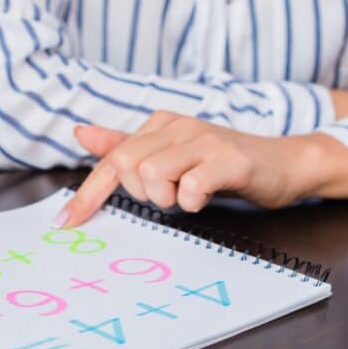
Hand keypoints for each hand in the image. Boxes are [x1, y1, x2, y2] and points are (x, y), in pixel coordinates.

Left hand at [57, 112, 347, 227]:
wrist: (283, 163)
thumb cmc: (223, 165)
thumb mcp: (171, 155)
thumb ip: (126, 146)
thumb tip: (81, 133)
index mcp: (160, 124)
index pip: (112, 159)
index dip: (86, 195)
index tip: (64, 224)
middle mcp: (178, 125)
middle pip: (127, 167)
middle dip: (140, 194)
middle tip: (168, 197)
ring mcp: (204, 139)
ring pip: (152, 175)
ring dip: (166, 199)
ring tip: (188, 196)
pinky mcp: (228, 158)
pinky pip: (190, 188)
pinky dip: (192, 202)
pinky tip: (205, 197)